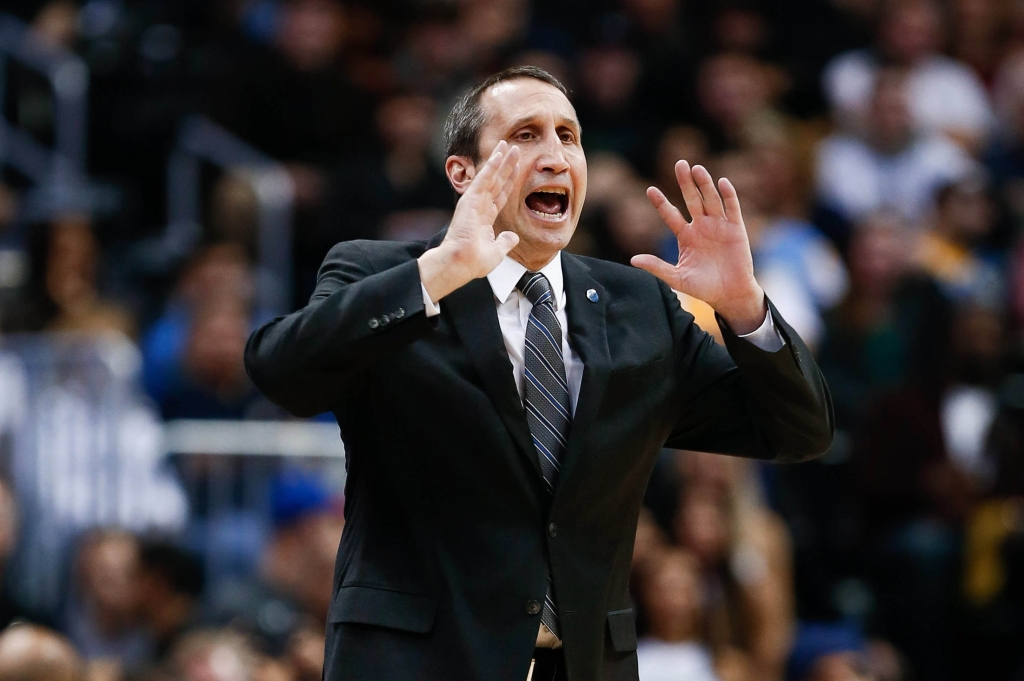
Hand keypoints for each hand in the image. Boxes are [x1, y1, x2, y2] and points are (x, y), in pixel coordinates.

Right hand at [419, 141, 521, 301]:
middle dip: (506, 166)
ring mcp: (474, 202)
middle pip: (497, 182)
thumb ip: (505, 242)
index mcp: (484, 218)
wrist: (460, 263)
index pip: (500, 195)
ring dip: (499, 160)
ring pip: (490, 176)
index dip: (509, 181)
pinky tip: (498, 154)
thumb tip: (513, 237)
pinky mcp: (470, 200)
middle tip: (514, 149)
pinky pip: (483, 179)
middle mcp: (479, 207)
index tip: (517, 168)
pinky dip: (491, 166)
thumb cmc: (473, 261)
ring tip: (507, 144)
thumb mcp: (496, 252)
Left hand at [631, 161, 765, 333]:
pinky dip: (728, 195)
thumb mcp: (677, 278)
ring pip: (710, 200)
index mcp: (685, 236)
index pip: (670, 214)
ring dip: (704, 184)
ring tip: (697, 169)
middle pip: (692, 199)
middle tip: (679, 163)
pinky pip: (732, 208)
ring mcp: (719, 226)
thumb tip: (633, 260)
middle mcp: (701, 226)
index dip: (661, 202)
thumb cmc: (703, 287)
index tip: (650, 190)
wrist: (729, 295)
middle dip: (685, 182)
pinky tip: (722, 182)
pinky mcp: (736, 229)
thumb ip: (657, 267)